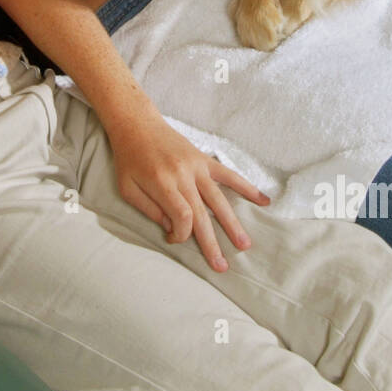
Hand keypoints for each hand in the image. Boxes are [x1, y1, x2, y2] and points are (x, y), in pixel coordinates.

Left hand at [105, 113, 267, 271]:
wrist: (137, 124)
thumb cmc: (128, 159)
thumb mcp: (128, 188)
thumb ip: (149, 210)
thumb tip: (172, 229)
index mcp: (162, 183)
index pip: (182, 216)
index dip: (182, 234)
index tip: (174, 239)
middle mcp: (183, 175)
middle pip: (202, 214)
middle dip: (212, 243)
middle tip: (222, 266)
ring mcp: (197, 166)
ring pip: (219, 199)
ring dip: (233, 223)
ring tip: (244, 245)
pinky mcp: (204, 159)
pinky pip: (229, 175)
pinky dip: (247, 188)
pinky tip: (263, 201)